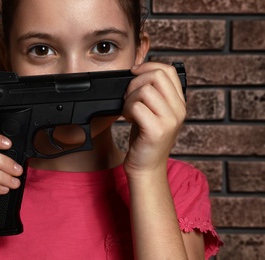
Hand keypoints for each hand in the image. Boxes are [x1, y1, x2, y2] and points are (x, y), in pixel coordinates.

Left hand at [122, 62, 185, 176]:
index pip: (168, 70)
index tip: (134, 73)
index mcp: (179, 103)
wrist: (146, 167)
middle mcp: (179, 110)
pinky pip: (137, 106)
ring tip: (129, 111)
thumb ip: (154, 94)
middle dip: (135, 82)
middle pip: (157, 76)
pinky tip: (129, 120)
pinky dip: (127, 110)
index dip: (148, 66)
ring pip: (145, 90)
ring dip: (129, 98)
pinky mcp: (156, 130)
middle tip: (129, 97)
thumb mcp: (154, 112)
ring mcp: (169, 120)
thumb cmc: (146, 138)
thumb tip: (139, 72)